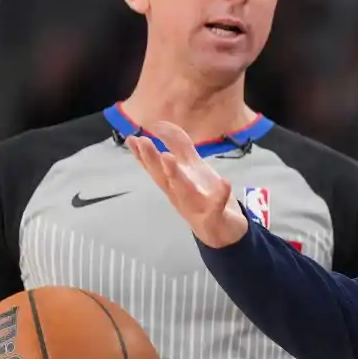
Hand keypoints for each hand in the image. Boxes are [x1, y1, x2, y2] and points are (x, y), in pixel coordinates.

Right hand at [127, 122, 247, 248]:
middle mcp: (181, 195)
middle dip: (153, 161)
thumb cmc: (203, 196)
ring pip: (184, 191)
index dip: (143, 154)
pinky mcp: (216, 216)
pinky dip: (221, 195)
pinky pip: (218, 206)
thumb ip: (179, 146)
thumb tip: (160, 125)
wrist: (223, 233)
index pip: (156, 168)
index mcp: (175, 183)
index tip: (132, 138)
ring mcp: (197, 207)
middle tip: (143, 142)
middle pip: (164, 177)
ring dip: (176, 176)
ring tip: (168, 158)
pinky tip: (225, 183)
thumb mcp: (191, 168)